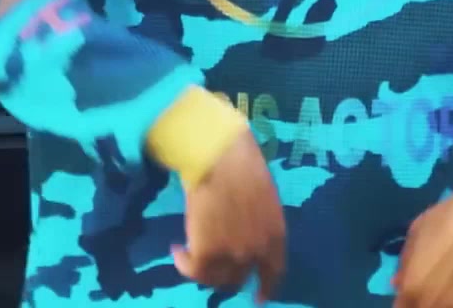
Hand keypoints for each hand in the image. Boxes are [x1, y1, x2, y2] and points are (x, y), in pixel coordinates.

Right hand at [172, 130, 286, 301]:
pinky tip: (176, 249)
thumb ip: (260, 223)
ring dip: (201, 269)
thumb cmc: (243, 166)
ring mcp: (232, 254)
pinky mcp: (206, 252)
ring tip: (189, 254)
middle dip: (224, 278)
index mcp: (276, 236)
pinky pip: (192, 269)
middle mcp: (256, 251)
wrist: (220, 158)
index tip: (258, 298)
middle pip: (238, 279)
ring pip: (214, 278)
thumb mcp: (264, 197)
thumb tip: (247, 234)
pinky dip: (182, 262)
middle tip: (211, 270)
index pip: (274, 273)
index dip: (265, 288)